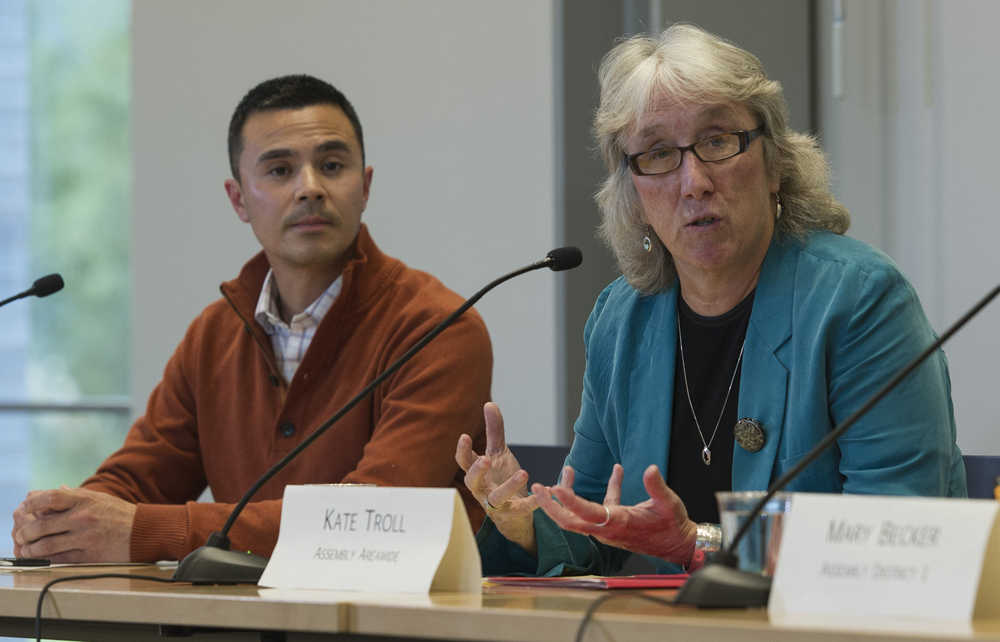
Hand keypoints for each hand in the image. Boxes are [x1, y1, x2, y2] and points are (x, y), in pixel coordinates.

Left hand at [11, 487, 136, 562]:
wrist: (145, 531)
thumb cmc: (120, 514)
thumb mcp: (98, 498)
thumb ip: (73, 496)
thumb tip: (51, 491)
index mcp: (85, 500)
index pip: (49, 498)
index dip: (31, 503)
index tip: (24, 509)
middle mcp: (83, 517)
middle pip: (42, 525)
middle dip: (25, 532)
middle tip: (21, 535)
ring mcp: (85, 537)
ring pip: (46, 545)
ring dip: (31, 549)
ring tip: (27, 550)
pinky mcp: (89, 555)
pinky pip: (60, 558)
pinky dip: (46, 559)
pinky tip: (42, 558)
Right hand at [455, 402, 536, 552]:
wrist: (514, 513)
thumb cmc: (501, 479)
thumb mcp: (498, 453)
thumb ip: (494, 431)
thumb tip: (489, 403)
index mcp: (477, 473)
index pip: (464, 462)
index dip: (462, 450)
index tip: (465, 436)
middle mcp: (482, 489)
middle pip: (472, 482)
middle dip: (477, 471)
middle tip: (485, 459)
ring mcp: (496, 504)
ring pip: (497, 498)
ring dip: (509, 486)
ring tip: (524, 473)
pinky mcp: (513, 513)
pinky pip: (522, 508)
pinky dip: (533, 501)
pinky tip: (546, 489)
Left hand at [531, 464, 697, 564]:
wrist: (679, 544)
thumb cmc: (673, 526)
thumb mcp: (669, 504)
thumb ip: (656, 487)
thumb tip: (649, 469)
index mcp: (619, 523)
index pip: (588, 513)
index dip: (570, 501)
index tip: (555, 488)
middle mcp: (608, 528)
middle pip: (569, 521)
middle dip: (551, 506)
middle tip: (537, 487)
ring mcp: (608, 528)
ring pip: (578, 515)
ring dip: (567, 497)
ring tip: (565, 472)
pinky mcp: (613, 524)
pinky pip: (600, 508)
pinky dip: (605, 490)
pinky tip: (617, 470)